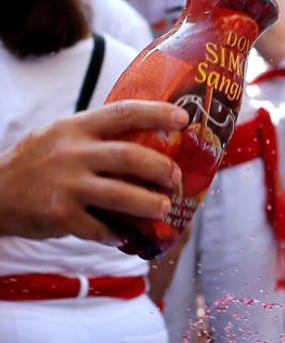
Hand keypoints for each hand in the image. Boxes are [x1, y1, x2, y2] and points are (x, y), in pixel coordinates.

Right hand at [0, 101, 187, 243]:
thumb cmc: (38, 161)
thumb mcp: (62, 135)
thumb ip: (97, 134)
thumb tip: (151, 134)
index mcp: (76, 128)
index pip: (123, 112)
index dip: (156, 113)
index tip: (183, 118)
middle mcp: (72, 153)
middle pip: (129, 156)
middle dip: (160, 168)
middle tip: (176, 177)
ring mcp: (65, 185)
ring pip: (120, 194)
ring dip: (148, 203)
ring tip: (164, 208)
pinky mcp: (59, 215)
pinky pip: (98, 227)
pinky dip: (117, 233)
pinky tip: (126, 234)